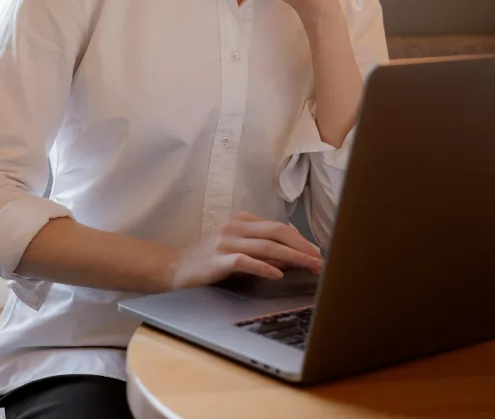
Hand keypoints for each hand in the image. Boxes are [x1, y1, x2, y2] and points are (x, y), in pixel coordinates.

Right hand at [169, 211, 322, 289]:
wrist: (174, 269)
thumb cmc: (209, 261)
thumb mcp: (239, 250)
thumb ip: (264, 250)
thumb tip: (296, 255)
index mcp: (242, 220)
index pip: (279, 226)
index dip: (301, 239)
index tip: (317, 253)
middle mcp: (235, 226)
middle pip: (277, 231)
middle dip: (302, 246)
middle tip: (320, 260)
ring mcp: (226, 241)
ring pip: (266, 245)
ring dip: (292, 257)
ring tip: (309, 267)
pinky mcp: (218, 259)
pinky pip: (245, 261)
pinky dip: (263, 267)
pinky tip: (277, 274)